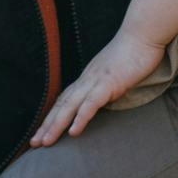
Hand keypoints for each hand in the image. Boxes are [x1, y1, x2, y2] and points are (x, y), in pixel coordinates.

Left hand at [32, 33, 163, 146]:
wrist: (143, 34)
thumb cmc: (133, 53)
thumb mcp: (116, 73)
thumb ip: (107, 87)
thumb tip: (103, 101)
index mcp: (87, 78)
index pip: (64, 100)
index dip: (52, 117)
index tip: (42, 133)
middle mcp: (86, 80)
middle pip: (61, 105)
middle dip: (47, 125)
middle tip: (34, 143)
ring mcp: (95, 81)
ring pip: (70, 106)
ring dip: (56, 125)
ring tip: (46, 142)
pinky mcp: (108, 83)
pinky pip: (91, 103)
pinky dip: (80, 118)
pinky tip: (73, 132)